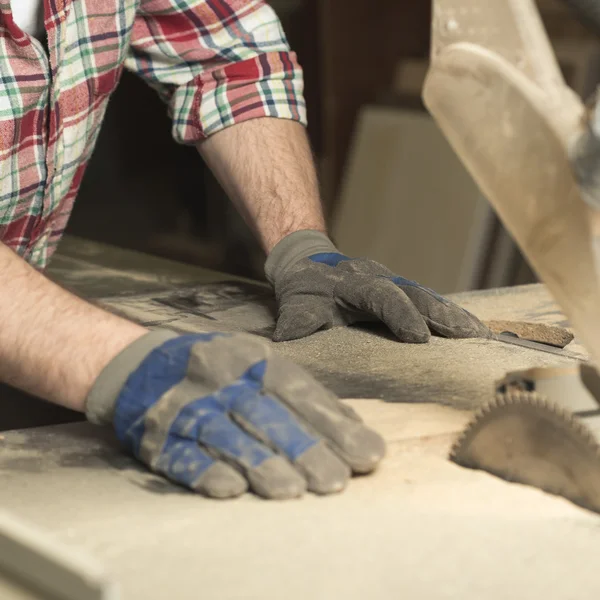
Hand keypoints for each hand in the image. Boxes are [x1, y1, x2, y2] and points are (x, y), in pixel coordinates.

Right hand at [85, 330, 384, 498]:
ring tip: (291, 491)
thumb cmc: (218, 367)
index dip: (333, 423)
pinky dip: (204, 470)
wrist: (142, 361)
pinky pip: (181, 452)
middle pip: (266, 414)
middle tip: (335, 482)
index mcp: (253, 360)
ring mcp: (188, 405)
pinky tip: (230, 488)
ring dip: (259, 463)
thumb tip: (353, 426)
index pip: (299, 392)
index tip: (366, 455)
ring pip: (227, 435)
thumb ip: (303, 394)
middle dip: (303, 448)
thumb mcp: (260, 365)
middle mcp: (222, 379)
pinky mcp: (158, 433)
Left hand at [265, 231, 491, 342]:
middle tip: (472, 336)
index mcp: (355, 282)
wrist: (308, 261)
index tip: (419, 338)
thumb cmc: (303, 287)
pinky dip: (449, 316)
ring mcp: (393, 283)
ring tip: (482, 336)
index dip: (400, 315)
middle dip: (444, 316)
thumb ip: (296, 319)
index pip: (382, 297)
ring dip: (454, 316)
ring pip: (428, 297)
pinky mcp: (400, 292)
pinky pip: (428, 302)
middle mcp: (380, 279)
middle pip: (417, 295)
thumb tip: (288, 338)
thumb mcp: (295, 302)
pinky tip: (471, 331)